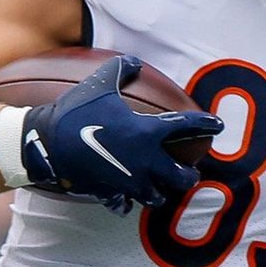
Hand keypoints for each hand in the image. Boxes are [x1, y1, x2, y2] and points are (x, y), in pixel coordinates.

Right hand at [18, 54, 221, 212]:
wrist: (47, 141)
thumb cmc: (76, 110)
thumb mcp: (99, 82)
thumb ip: (120, 68)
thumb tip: (133, 61)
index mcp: (147, 133)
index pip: (187, 127)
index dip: (206, 124)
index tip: (218, 125)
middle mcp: (145, 161)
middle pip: (181, 177)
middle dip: (188, 175)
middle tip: (190, 170)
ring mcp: (130, 181)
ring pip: (157, 197)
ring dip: (161, 192)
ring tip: (161, 187)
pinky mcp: (111, 193)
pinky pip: (124, 205)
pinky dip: (125, 203)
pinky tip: (125, 200)